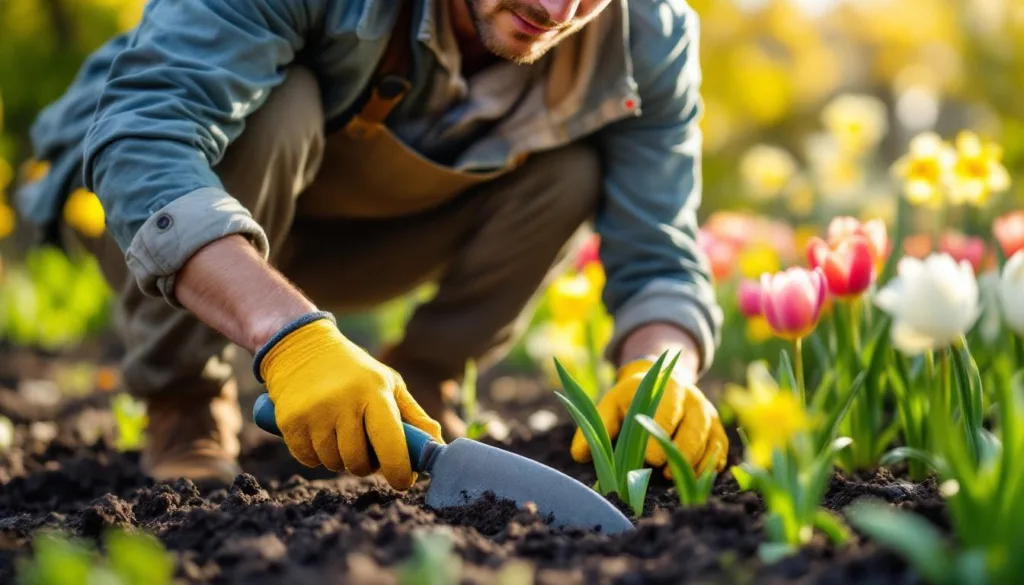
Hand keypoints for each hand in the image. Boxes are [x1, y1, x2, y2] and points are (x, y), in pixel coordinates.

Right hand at [257, 315, 443, 489]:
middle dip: (366, 464)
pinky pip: (309, 460)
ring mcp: (314, 412)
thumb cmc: (355, 372)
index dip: (399, 470)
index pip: (390, 442)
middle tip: (365, 448)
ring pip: (333, 463)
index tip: (404, 482)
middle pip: (359, 461)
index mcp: (374, 391)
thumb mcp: (388, 384)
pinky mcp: (290, 421)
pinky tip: (319, 434)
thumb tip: (436, 446)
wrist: (303, 349)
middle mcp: (344, 401)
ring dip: (340, 460)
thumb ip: (413, 416)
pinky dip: (316, 456)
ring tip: (341, 436)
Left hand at [570, 359, 728, 476]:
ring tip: (671, 479)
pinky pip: (719, 453)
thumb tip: (580, 455)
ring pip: (711, 442)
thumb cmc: (630, 400)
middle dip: (681, 452)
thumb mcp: (611, 405)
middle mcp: (693, 399)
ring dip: (694, 464)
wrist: (660, 384)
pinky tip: (690, 479)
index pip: (669, 410)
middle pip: (696, 428)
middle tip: (662, 473)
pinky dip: (708, 468)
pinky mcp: (717, 432)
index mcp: (666, 387)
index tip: (651, 459)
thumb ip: (597, 426)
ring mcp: (708, 415)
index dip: (662, 434)